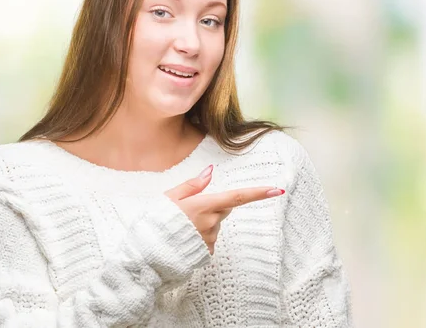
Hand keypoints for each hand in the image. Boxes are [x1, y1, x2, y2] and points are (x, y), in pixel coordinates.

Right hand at [164, 165, 284, 254]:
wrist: (147, 254)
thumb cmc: (156, 222)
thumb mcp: (170, 197)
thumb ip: (193, 185)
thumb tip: (210, 171)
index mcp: (203, 205)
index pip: (237, 197)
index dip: (259, 193)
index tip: (277, 190)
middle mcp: (211, 223)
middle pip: (223, 209)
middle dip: (214, 206)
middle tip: (189, 209)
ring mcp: (210, 239)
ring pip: (215, 225)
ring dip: (204, 223)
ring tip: (181, 227)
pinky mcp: (206, 253)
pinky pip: (209, 240)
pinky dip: (200, 237)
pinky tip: (185, 238)